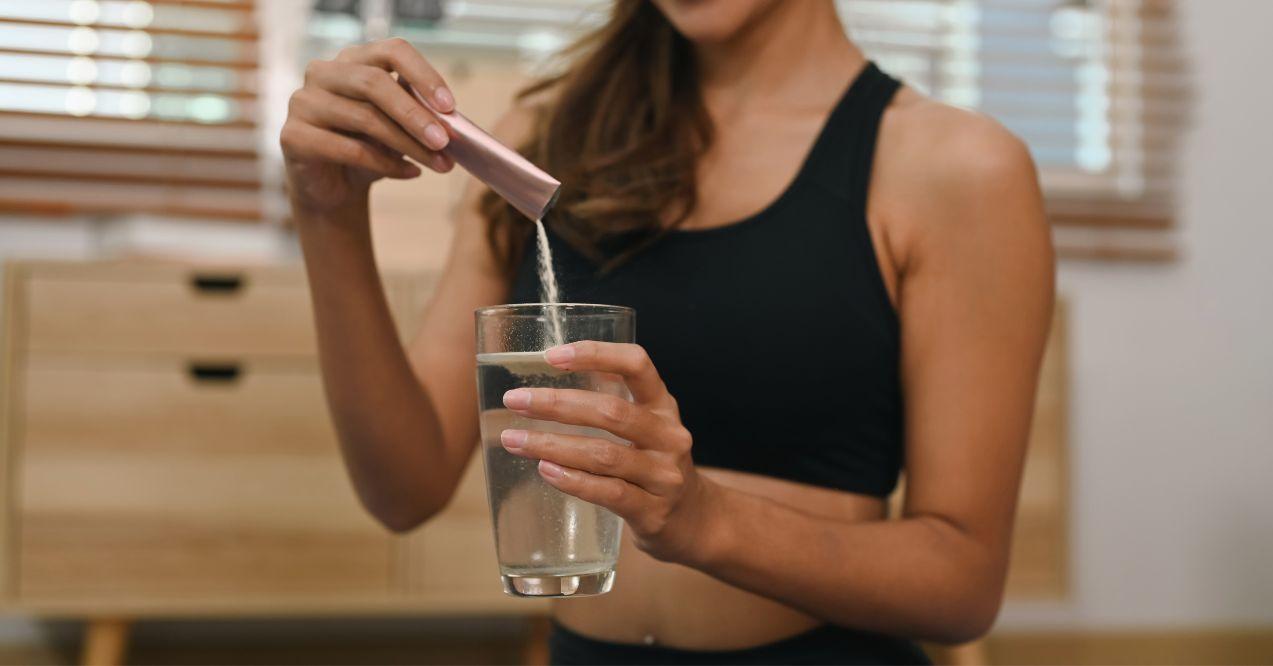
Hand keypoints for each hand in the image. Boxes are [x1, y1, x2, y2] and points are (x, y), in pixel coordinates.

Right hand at [281, 38, 455, 214]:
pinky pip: (349, 149)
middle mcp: (323, 73)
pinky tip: (409, 173)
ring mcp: (303, 102)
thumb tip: (450, 120)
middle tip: (444, 141)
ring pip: (365, 118)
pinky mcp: (293, 135)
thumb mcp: (398, 127)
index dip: (423, 75)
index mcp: (353, 60)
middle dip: (415, 114)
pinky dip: (386, 165)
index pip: (391, 50)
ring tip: (437, 164)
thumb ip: (417, 115)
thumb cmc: (369, 149)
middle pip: (375, 83)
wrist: (334, 188)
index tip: (449, 106)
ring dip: (408, 145)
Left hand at [499, 341, 721, 564]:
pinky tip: (545, 470)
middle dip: (557, 404)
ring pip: (604, 454)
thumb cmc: (654, 464)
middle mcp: (669, 436)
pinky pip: (609, 492)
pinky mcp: (653, 512)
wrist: (694, 521)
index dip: (596, 354)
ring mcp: (664, 476)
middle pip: (611, 412)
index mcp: (663, 405)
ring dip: (552, 445)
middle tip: (515, 400)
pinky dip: (573, 480)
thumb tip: (557, 366)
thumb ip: (613, 397)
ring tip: (514, 440)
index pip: (636, 365)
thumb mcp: (646, 424)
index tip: (551, 356)